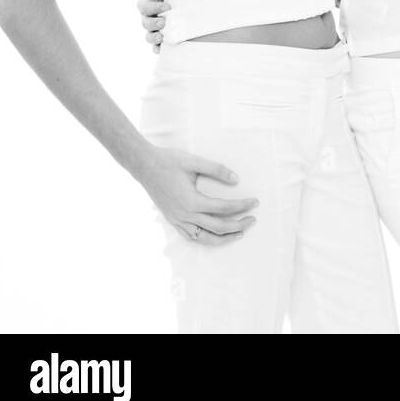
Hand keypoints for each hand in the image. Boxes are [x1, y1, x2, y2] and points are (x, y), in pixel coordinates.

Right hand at [137, 145, 257, 244]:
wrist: (144, 165)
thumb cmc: (169, 161)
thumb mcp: (195, 162)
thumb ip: (217, 170)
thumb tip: (236, 179)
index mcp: (192, 201)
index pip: (224, 208)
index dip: (242, 206)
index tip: (255, 202)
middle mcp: (185, 215)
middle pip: (218, 227)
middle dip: (238, 225)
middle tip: (253, 219)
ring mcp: (177, 220)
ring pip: (203, 238)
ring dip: (223, 238)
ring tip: (239, 233)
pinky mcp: (172, 220)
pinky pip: (191, 236)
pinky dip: (205, 239)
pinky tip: (215, 235)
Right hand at [138, 0, 167, 53]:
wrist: (179, 3)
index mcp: (146, 4)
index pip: (144, 7)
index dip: (153, 7)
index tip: (167, 6)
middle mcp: (147, 18)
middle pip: (144, 23)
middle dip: (153, 23)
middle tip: (163, 22)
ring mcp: (152, 29)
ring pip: (148, 36)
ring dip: (153, 38)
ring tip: (161, 38)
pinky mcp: (159, 38)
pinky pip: (155, 46)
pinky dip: (157, 49)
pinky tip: (160, 50)